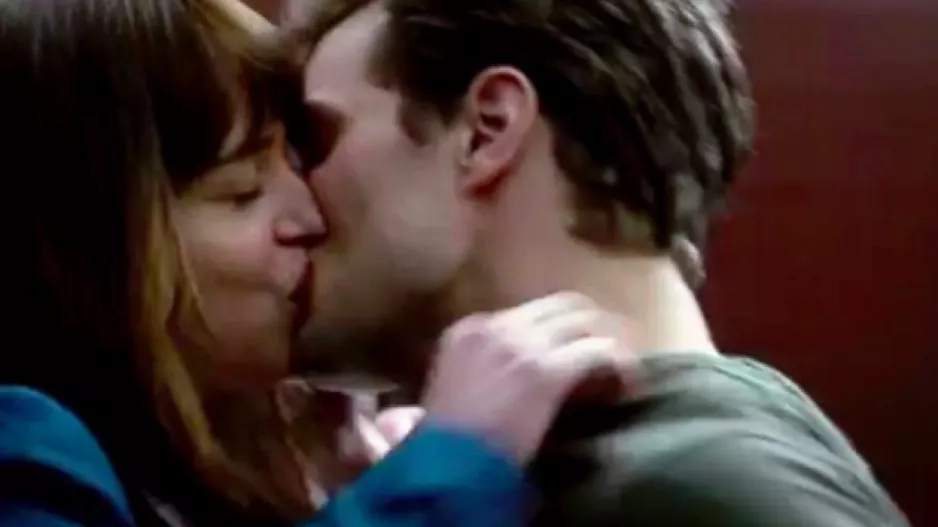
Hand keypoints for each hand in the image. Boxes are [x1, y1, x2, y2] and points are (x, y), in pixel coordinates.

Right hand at [421, 292, 635, 463]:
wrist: (445, 464)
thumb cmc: (445, 440)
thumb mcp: (456, 388)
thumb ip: (485, 367)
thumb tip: (525, 372)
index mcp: (469, 329)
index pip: (527, 314)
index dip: (557, 332)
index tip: (572, 352)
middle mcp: (496, 327)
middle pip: (561, 305)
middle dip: (591, 324)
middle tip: (612, 347)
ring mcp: (522, 345)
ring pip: (585, 321)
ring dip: (610, 340)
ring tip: (624, 364)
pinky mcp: (547, 370)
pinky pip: (599, 350)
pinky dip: (621, 362)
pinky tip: (628, 381)